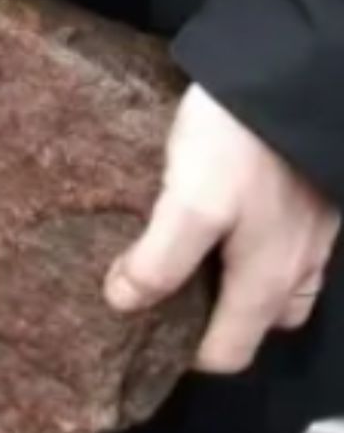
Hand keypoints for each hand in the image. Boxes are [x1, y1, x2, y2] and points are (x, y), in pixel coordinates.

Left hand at [104, 85, 340, 373]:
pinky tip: (218, 216)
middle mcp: (299, 266)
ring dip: (234, 282)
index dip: (189, 357)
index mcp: (269, 282)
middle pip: (257, 321)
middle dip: (213, 321)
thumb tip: (122, 303)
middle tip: (159, 298)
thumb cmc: (241, 147)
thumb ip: (160, 260)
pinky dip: (249, 244)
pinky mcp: (307, 193)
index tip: (144, 341)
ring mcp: (310, 230)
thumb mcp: (191, 204)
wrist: (296, 75)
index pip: (232, 353)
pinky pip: (281, 240)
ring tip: (181, 258)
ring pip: (276, 280)